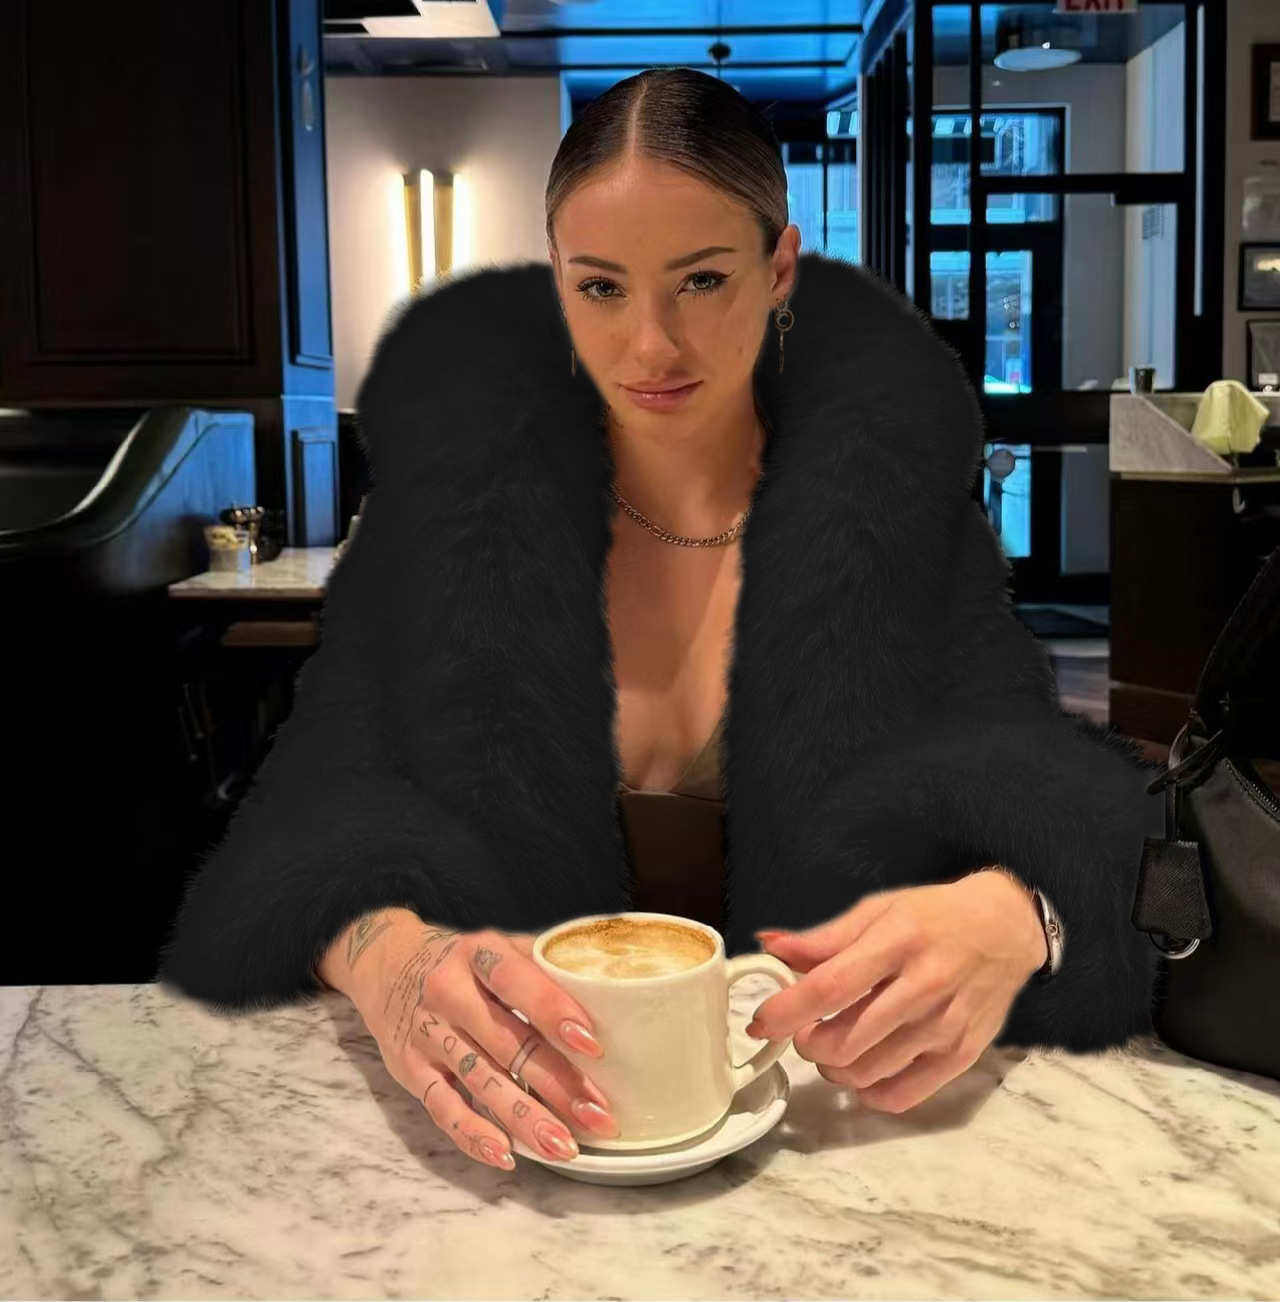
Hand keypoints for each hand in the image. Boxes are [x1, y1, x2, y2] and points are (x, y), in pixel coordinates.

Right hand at [357, 924, 621, 1167]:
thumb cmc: (458, 958)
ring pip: (480, 1081)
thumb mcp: (494, 943)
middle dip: (556, 1082)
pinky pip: (442, 1108)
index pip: (515, 982)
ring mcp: (427, 1034)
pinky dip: (473, 1134)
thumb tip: (607, 984)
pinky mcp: (410, 1069)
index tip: (593, 1044)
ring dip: (524, 1118)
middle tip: (599, 1115)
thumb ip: (541, 962)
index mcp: (475, 953)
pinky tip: (507, 1154)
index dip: (553, 1011)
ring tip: (565, 1146)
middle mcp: (447, 992)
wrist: (384, 963)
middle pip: (506, 1043)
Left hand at [746, 870, 1046, 1113]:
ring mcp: (945, 1026)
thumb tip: (770, 945)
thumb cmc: (934, 916)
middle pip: (844, 1040)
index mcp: (897, 941)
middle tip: (805, 1030)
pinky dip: (869, 1092)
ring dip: (833, 1068)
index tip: (760, 1021)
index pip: (829, 987)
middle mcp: (924, 986)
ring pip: (867, 1072)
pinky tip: (863, 1070)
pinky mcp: (962, 1055)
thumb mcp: (879, 910)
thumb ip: (824, 937)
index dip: (785, 1011)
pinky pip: (902, 1095)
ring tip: (832, 1047)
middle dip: (807, 1043)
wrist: (1007, 929)